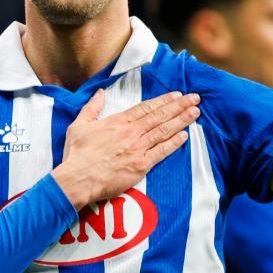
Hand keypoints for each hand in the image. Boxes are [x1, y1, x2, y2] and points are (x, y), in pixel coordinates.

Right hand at [51, 89, 199, 208]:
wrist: (78, 178)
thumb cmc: (77, 154)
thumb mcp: (79, 125)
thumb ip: (92, 108)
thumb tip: (100, 93)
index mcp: (118, 122)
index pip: (145, 108)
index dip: (163, 101)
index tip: (176, 95)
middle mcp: (131, 132)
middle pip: (160, 116)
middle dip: (179, 106)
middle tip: (195, 98)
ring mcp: (138, 148)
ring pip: (164, 131)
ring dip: (182, 120)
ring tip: (195, 112)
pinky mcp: (141, 165)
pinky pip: (162, 152)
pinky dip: (174, 143)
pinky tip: (185, 135)